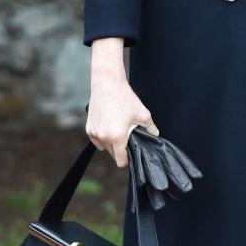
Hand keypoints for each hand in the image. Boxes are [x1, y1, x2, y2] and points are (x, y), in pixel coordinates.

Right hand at [86, 37, 158, 167]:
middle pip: (112, 153)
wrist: (107, 84)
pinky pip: (97, 139)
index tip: (131, 154)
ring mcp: (94, 134)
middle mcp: (103, 138)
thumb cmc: (125, 98)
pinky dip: (102, 136)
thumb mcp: (142, 113)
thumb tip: (156, 135)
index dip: (127, 159)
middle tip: (127, 136)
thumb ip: (150, 127)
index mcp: (117, 137)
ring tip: (118, 129)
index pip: (120, 160)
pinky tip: (110, 125)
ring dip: (111, 143)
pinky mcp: (88, 128)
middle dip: (120, 149)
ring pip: (104, 147)